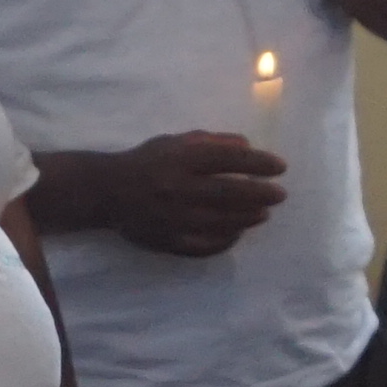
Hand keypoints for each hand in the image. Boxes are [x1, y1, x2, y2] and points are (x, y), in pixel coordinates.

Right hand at [70, 131, 289, 257]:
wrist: (107, 192)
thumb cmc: (147, 161)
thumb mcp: (175, 142)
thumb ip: (211, 142)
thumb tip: (247, 146)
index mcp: (180, 159)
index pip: (228, 159)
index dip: (258, 163)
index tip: (280, 167)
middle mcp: (178, 188)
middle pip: (229, 193)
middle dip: (260, 194)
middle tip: (280, 195)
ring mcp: (173, 218)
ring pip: (221, 221)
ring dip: (248, 218)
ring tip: (263, 213)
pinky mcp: (168, 240)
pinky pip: (204, 245)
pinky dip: (225, 241)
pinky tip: (236, 233)